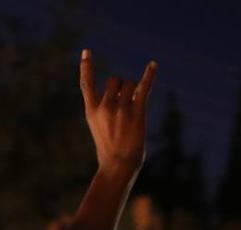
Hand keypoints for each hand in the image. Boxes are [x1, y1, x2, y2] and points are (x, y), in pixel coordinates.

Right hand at [79, 49, 156, 179]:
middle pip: (115, 80)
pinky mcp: (137, 113)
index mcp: (91, 111)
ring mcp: (121, 109)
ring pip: (129, 84)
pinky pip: (143, 88)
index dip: (86, 66)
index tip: (86, 51)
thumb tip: (126, 88)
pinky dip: (149, 75)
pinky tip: (153, 64)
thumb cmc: (110, 151)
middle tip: (125, 107)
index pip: (86, 83)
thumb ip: (106, 109)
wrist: (117, 166)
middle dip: (122, 87)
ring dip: (134, 92)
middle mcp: (105, 107)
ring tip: (134, 112)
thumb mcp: (99, 128)